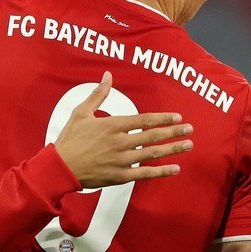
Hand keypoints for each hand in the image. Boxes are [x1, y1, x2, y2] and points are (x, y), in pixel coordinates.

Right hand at [54, 72, 194, 187]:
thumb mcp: (81, 112)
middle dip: (174, 132)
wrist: (60, 167)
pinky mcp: (120, 176)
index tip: (177, 117)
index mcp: (113, 125)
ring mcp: (121, 160)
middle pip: (153, 136)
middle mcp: (120, 142)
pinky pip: (145, 173)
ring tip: (189, 145)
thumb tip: (108, 75)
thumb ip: (98, 94)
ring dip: (173, 149)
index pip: (144, 120)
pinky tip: (176, 168)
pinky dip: (161, 172)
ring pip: (152, 154)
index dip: (163, 118)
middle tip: (190, 129)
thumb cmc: (70, 138)